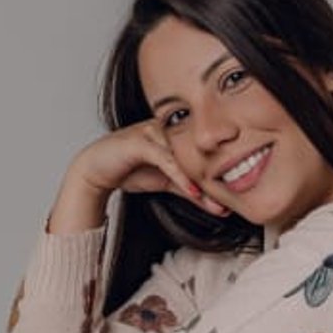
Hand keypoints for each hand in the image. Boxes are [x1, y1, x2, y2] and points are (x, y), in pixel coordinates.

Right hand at [60, 121, 222, 219]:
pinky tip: (193, 191)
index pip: (205, 149)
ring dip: (203, 178)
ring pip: (185, 154)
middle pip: (199, 150)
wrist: (95, 169)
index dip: (223, 169)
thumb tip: (216, 204)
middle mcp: (167, 128)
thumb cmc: (130, 168)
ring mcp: (153, 131)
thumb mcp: (167, 180)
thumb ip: (189, 188)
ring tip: (217, 198)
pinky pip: (166, 159)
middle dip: (219, 174)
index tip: (238, 192)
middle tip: (235, 196)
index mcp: (177, 132)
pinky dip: (181, 176)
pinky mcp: (140, 141)